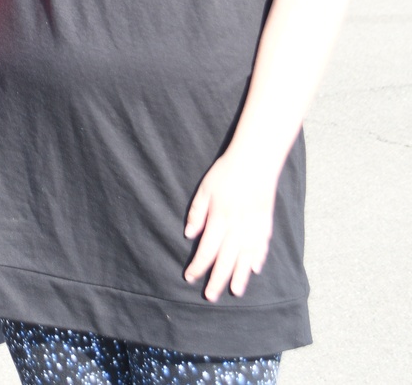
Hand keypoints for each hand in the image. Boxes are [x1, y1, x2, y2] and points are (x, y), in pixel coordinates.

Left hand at [183, 149, 277, 300]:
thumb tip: (189, 235)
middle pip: (225, 260)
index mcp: (219, 218)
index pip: (206, 250)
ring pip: (245, 258)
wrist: (255, 160)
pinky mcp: (266, 223)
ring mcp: (254, 227)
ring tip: (234, 291)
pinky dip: (258, 259)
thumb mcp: (205, 188)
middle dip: (216, 280)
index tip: (189, 277)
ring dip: (239, 276)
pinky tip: (254, 269)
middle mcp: (237, 227)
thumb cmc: (226, 172)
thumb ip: (196, 212)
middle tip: (209, 296)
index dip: (197, 266)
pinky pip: (262, 246)